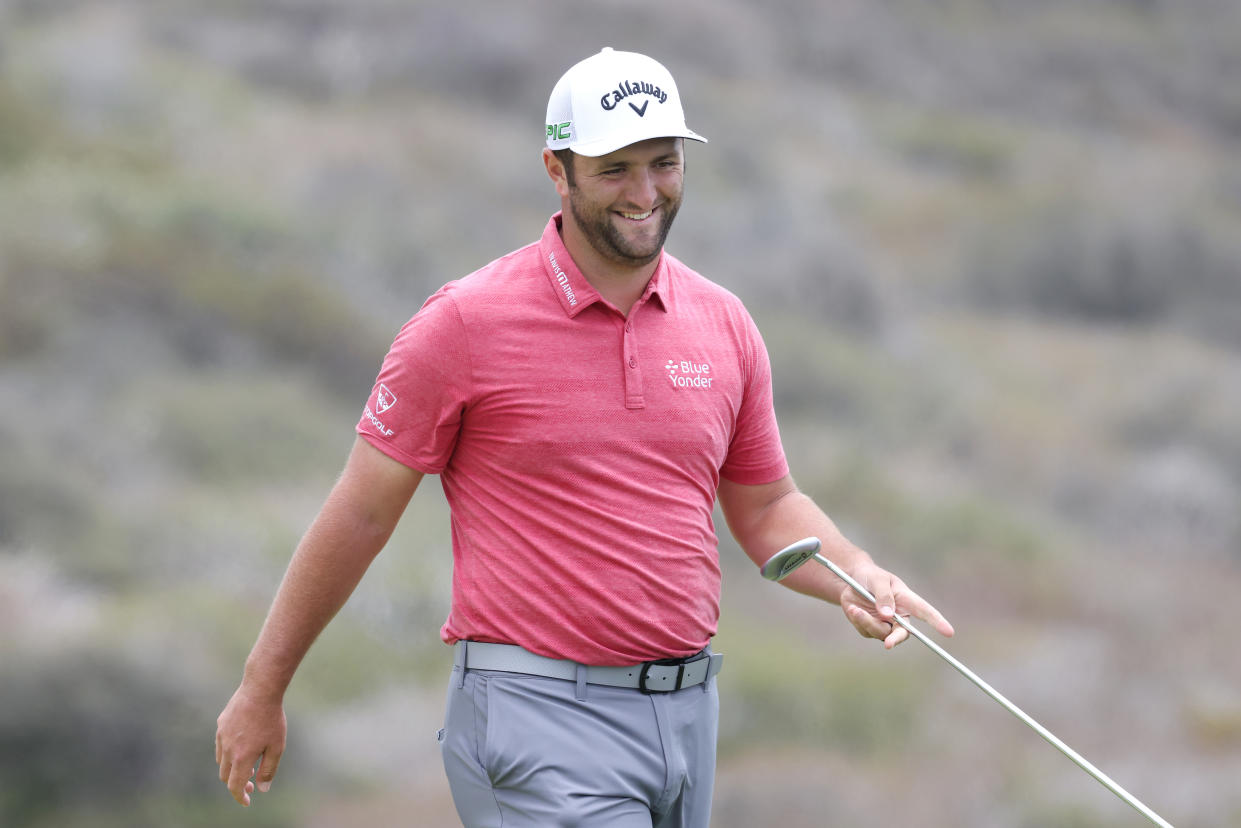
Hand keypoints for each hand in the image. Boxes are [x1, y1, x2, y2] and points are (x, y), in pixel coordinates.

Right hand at [215, 683, 286, 805]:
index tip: (247, 801)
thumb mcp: (276, 747)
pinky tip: (241, 746)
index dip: (240, 797)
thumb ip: (269, 769)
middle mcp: (228, 749)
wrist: (260, 690)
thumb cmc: (272, 719)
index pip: (235, 786)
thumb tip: (263, 788)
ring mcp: (222, 736)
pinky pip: (220, 745)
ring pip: (221, 761)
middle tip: (252, 782)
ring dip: (232, 768)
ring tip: (249, 764)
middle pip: (226, 776)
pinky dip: (228, 752)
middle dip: (237, 783)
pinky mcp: (220, 724)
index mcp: (242, 758)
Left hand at [840, 563, 954, 648]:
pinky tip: (852, 608)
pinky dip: (858, 621)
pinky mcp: (871, 627)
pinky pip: (866, 631)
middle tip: (888, 644)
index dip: (937, 622)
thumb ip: (883, 596)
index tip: (949, 632)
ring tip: (854, 609)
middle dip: (895, 639)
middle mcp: (899, 615)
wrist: (849, 580)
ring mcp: (885, 623)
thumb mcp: (877, 580)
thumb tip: (888, 615)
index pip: (925, 612)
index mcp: (906, 600)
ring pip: (881, 633)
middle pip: (903, 633)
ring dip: (867, 623)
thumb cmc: (869, 576)